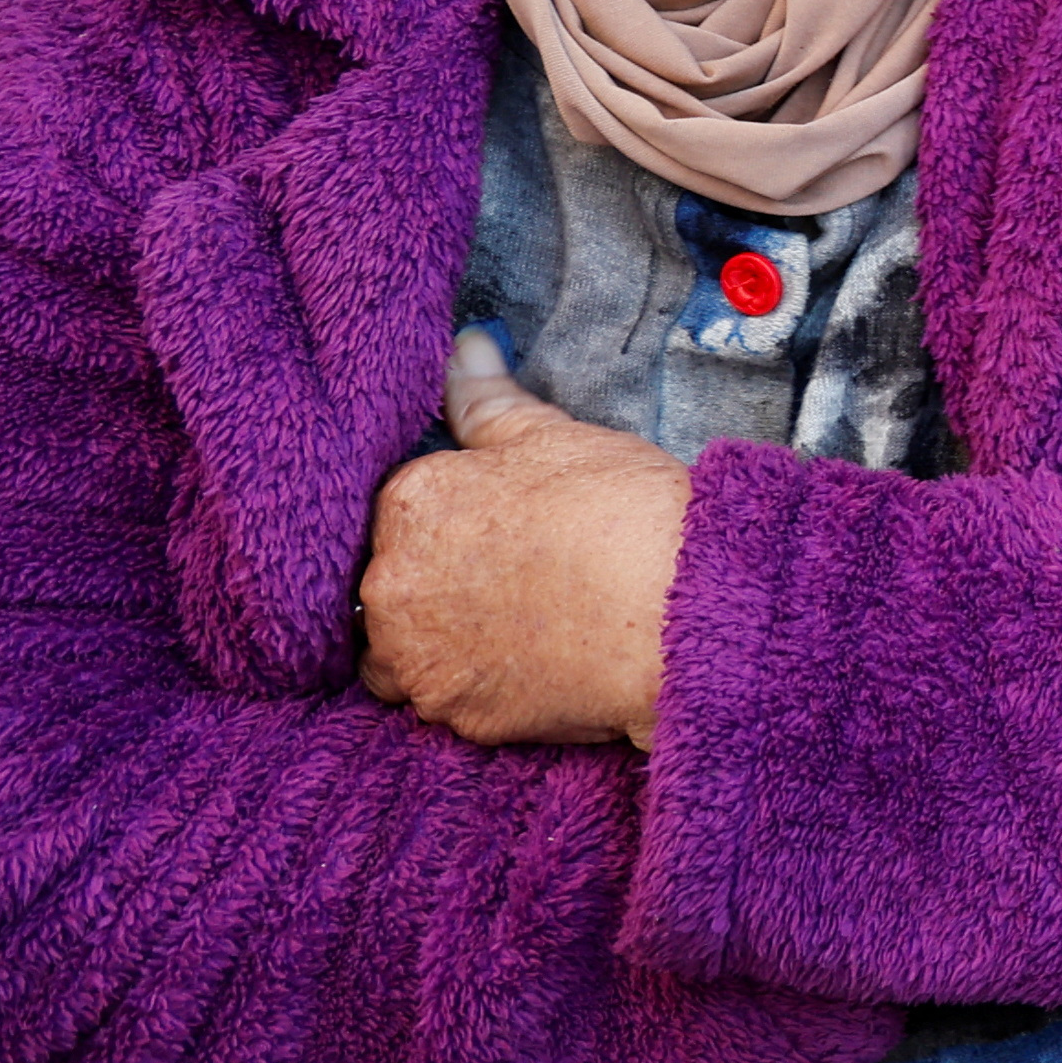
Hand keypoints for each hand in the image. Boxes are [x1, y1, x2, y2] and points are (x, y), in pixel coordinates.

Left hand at [358, 331, 690, 748]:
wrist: (673, 614)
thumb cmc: (619, 511)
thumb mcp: (553, 437)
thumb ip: (488, 399)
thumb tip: (463, 347)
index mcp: (408, 504)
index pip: (399, 508)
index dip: (449, 514)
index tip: (494, 523)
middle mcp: (389, 585)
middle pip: (388, 581)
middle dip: (433, 579)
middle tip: (509, 573)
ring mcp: (417, 657)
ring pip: (396, 651)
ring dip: (431, 641)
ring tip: (505, 625)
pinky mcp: (455, 715)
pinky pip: (442, 700)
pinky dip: (472, 686)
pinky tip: (525, 663)